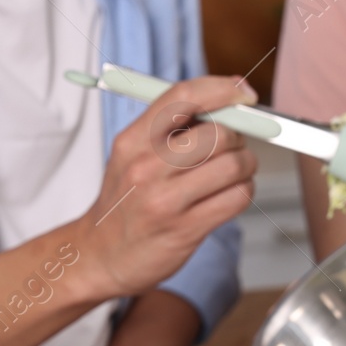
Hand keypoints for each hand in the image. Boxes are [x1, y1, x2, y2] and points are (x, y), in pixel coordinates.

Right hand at [74, 77, 257, 298]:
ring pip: (234, 165)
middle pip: (219, 133)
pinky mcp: (185, 229)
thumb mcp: (131, 154)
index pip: (184, 96)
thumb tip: (230, 95)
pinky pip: (236, 198)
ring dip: (245, 167)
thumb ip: (172, 126)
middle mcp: (146, 167)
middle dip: (238, 138)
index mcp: (132, 140)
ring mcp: (165, 200)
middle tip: (231, 148)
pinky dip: (243, 192)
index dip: (223, 89)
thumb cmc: (125, 202)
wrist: (101, 256)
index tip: (244, 93)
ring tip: (232, 173)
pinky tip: (228, 195)